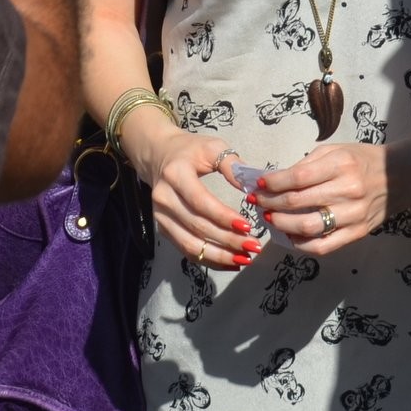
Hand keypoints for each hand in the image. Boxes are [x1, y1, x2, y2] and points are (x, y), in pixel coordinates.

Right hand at [135, 120, 259, 270]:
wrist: (158, 154)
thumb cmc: (190, 150)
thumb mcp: (212, 147)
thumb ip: (232, 166)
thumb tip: (253, 189)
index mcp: (176, 174)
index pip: (200, 201)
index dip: (223, 217)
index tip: (247, 226)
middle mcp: (164, 198)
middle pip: (197, 226)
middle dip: (227, 240)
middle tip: (253, 246)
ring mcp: (160, 216)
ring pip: (190, 244)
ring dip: (219, 256)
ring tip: (244, 259)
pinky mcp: (163, 229)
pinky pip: (186, 250)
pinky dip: (209, 259)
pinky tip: (230, 262)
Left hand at [256, 140, 395, 255]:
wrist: (399, 176)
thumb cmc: (362, 160)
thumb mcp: (337, 150)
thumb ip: (307, 164)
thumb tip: (274, 180)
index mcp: (341, 164)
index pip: (298, 176)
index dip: (273, 182)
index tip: (259, 184)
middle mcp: (348, 190)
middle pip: (298, 201)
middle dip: (270, 202)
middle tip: (258, 202)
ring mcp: (353, 214)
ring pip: (307, 226)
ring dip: (281, 224)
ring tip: (270, 218)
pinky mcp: (357, 233)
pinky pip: (323, 246)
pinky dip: (301, 244)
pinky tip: (289, 235)